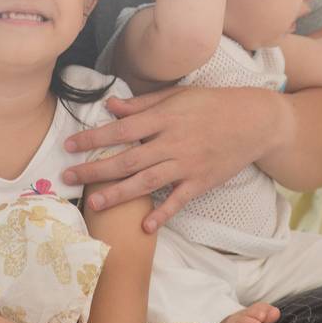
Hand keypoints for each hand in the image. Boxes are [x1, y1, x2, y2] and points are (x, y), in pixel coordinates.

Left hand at [60, 85, 283, 231]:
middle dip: (95, 168)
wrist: (253, 122)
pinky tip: (145, 226)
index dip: (93, 137)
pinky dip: (162, 214)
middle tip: (68, 176)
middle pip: (127, 158)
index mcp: (164, 118)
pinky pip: (178, 201)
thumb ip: (143, 104)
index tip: (70, 144)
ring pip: (147, 181)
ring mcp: (187, 164)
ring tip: (95, 202)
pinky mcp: (201, 182)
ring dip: (118, 193)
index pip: (121, 129)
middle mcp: (172, 142)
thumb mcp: (177, 96)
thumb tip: (111, 106)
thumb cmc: (211, 104)